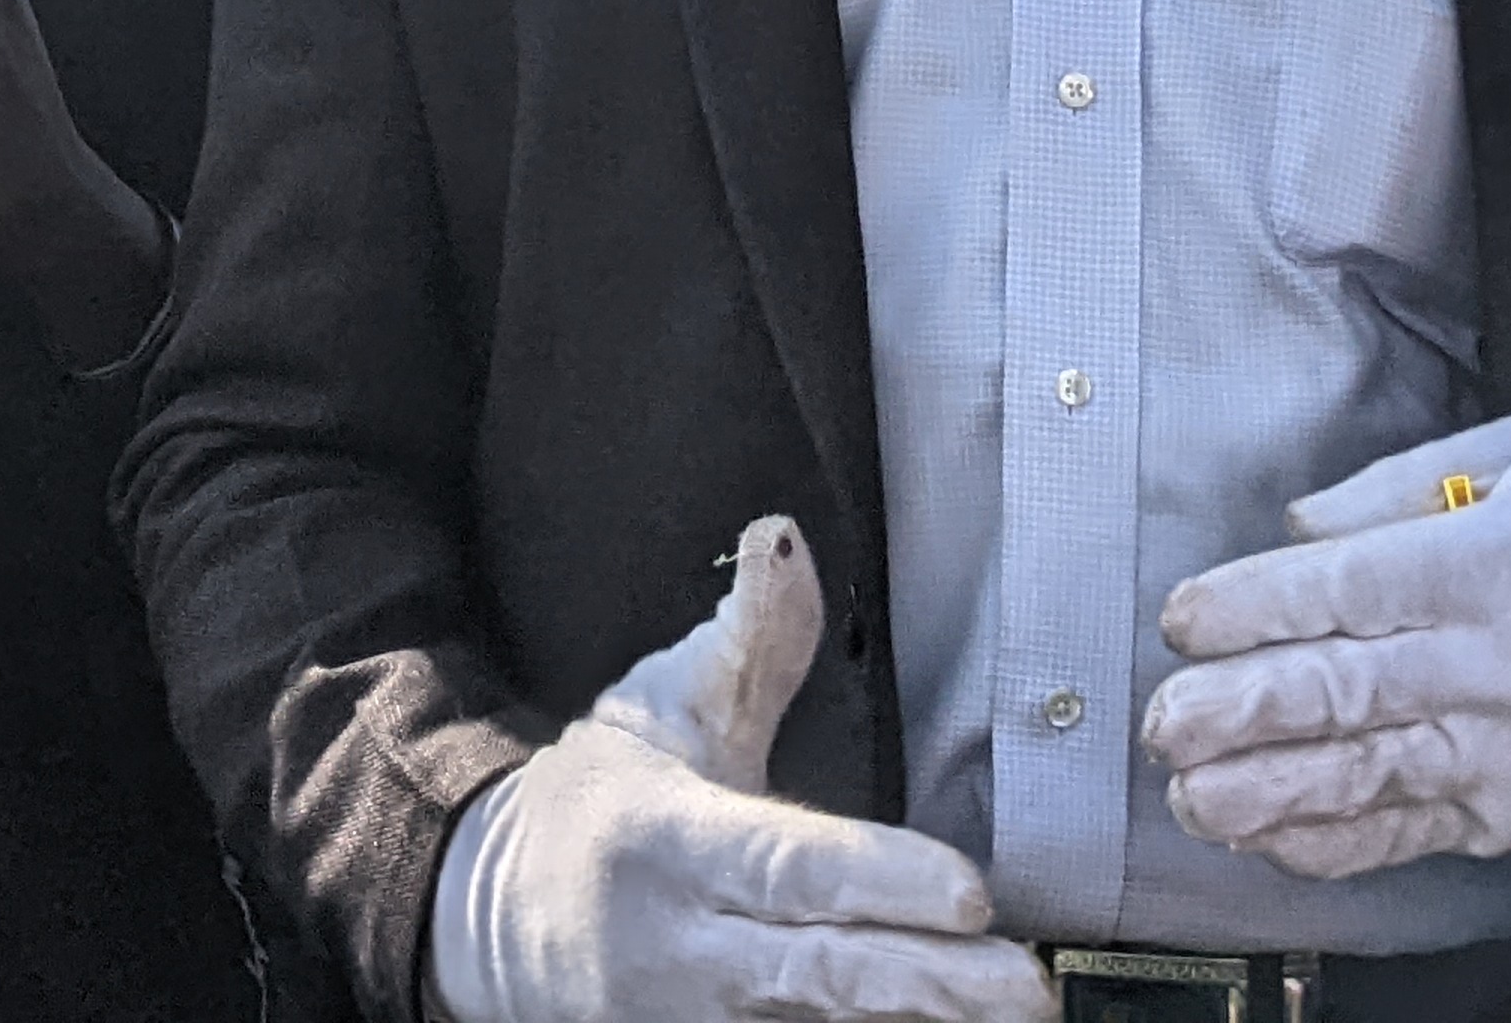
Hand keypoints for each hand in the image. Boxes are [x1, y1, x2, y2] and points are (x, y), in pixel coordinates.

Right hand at [427, 515, 1054, 1022]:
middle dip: (927, 983)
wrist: (484, 916)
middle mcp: (678, 947)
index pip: (788, 864)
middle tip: (1026, 988)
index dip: (881, 881)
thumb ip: (748, 638)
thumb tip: (784, 536)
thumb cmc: (603, 803)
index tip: (972, 892)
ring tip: (1004, 1022)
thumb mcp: (662, 705)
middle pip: (816, 975)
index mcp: (668, 842)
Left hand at [1140, 415, 1510, 877]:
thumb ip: (1404, 486)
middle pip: (1343, 691)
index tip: (1184, 618)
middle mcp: (1493, 666)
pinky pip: (1416, 832)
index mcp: (1490, 566)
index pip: (1345, 588)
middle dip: (1239, 709)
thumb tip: (1300, 526)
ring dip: (1268, 789)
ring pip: (1367, 774)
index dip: (1254, 606)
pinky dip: (1339, 842)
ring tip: (1189, 795)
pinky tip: (1273, 842)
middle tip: (1161, 722)